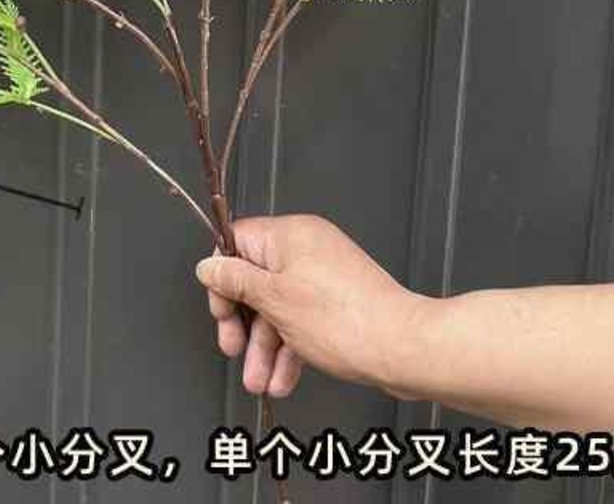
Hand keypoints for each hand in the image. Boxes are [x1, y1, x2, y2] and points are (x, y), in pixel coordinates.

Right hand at [195, 214, 431, 399]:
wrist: (404, 348)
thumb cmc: (348, 320)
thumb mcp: (274, 300)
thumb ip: (236, 281)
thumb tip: (209, 267)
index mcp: (289, 235)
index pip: (237, 242)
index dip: (222, 277)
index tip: (221, 309)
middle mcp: (307, 248)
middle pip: (255, 279)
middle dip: (243, 323)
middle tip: (234, 347)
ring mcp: (324, 276)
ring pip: (278, 307)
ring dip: (265, 346)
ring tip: (260, 380)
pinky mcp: (338, 301)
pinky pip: (301, 319)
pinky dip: (290, 347)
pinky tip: (284, 377)